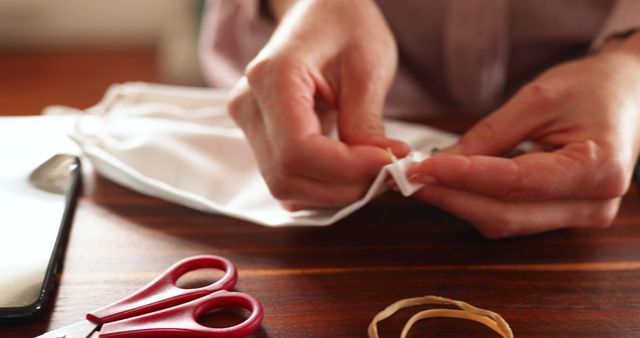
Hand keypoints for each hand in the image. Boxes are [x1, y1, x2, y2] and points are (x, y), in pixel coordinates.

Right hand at [228, 0, 407, 209]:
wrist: (320, 9)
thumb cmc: (346, 24)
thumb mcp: (368, 66)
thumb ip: (366, 122)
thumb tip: (379, 169)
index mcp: (273, 77)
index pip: (298, 150)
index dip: (345, 169)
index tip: (387, 162)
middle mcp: (249, 104)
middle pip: (287, 175)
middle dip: (343, 185)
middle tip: (386, 171)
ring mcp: (250, 122)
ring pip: (284, 184)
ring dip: (333, 190)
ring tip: (371, 170)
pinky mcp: (260, 135)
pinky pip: (285, 177)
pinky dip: (320, 186)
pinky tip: (348, 171)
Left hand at [408, 33, 639, 237]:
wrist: (625, 96)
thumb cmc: (590, 89)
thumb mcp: (538, 98)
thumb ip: (490, 134)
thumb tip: (442, 162)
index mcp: (597, 168)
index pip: (517, 182)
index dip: (464, 178)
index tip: (421, 168)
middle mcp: (592, 205)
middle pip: (506, 214)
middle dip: (452, 197)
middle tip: (409, 179)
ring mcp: (579, 217)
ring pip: (504, 222)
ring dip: (459, 203)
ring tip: (424, 179)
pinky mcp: (562, 217)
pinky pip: (511, 218)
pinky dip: (476, 203)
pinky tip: (451, 185)